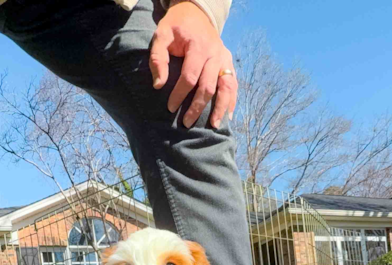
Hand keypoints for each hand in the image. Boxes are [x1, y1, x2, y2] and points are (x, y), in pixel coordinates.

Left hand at [150, 1, 236, 128]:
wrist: (196, 12)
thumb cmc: (176, 26)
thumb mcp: (161, 35)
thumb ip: (158, 58)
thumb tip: (159, 85)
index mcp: (199, 46)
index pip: (190, 76)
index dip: (180, 94)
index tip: (170, 107)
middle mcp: (215, 54)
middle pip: (209, 86)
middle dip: (198, 107)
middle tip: (186, 123)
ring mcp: (225, 58)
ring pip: (227, 87)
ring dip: (220, 108)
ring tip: (214, 126)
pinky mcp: (229, 63)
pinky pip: (233, 84)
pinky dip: (231, 101)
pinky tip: (227, 116)